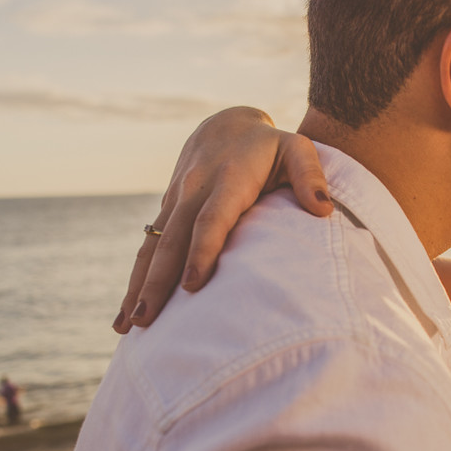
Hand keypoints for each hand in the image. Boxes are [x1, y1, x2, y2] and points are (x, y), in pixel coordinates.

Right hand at [113, 107, 333, 332]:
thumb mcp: (298, 149)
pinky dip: (135, 279)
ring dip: (137, 286)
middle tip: (146, 319)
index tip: (193, 286)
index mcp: (229, 179)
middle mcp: (195, 190)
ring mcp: (176, 201)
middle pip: (173, 240)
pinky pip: (148, 247)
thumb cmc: (271, 146)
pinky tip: (127, 313)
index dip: (202, 250)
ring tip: (127, 326)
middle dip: (158, 281)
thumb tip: (323, 210)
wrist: (228, 124)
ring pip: (153, 246)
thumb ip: (311, 176)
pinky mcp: (167, 211)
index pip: (212, 218)